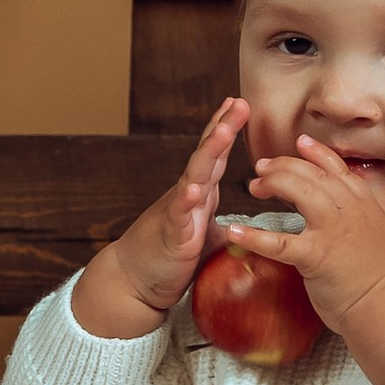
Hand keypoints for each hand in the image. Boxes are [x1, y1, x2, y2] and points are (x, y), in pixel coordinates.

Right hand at [73, 98, 248, 338]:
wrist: (134, 281)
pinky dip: (186, 200)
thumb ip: (226, 228)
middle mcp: (189, 196)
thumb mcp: (206, 237)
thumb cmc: (169, 257)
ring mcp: (178, 212)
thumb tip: (251, 229)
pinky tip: (194, 188)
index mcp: (200, 194)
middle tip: (239, 103)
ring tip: (224, 132)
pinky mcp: (171, 235)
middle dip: (223, 128)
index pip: (214, 155)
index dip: (225, 129)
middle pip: (207, 155)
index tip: (238, 103)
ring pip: (194, 176)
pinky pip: (179, 215)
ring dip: (209, 153)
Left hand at [217, 135, 384, 384]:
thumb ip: (368, 223)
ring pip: (300, 191)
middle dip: (284, 166)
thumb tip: (358, 219)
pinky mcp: (316, 256)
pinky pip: (278, 242)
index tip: (300, 142)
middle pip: (313, 175)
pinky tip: (234, 232)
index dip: (317, 154)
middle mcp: (351, 212)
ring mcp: (334, 231)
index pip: (339, 170)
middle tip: (262, 168)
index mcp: (367, 207)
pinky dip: (253, 237)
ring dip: (273, 183)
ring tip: (253, 186)